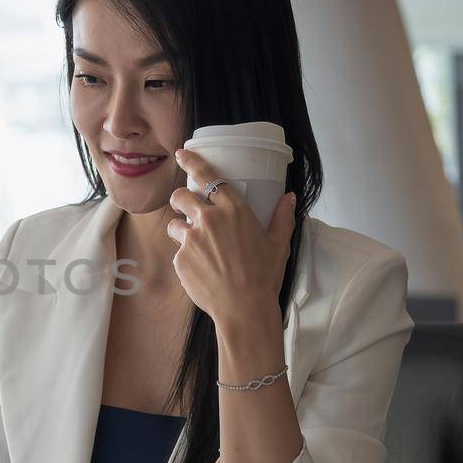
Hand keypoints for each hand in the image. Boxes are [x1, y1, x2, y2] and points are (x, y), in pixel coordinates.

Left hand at [165, 148, 295, 330]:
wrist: (244, 308)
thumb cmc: (264, 276)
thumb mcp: (278, 244)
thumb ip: (282, 217)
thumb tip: (289, 198)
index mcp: (234, 210)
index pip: (207, 176)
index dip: (191, 162)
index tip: (180, 154)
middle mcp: (209, 219)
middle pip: (179, 196)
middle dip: (179, 200)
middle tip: (185, 209)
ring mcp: (191, 239)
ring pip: (174, 224)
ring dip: (180, 231)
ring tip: (195, 246)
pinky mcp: (180, 259)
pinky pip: (177, 251)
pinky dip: (185, 258)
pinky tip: (201, 270)